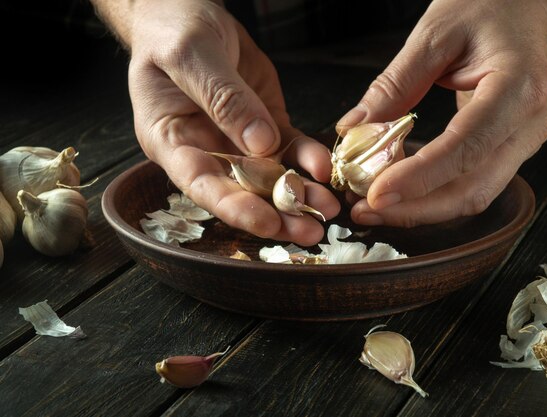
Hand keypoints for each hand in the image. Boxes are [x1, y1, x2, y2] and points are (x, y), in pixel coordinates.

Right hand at [124, 0, 338, 244]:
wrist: (186, 10)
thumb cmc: (173, 29)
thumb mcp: (190, 55)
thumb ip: (222, 98)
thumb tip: (260, 145)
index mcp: (171, 141)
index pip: (201, 184)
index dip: (233, 207)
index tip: (266, 223)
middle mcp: (205, 149)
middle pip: (241, 191)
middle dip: (276, 214)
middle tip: (309, 232)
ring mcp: (237, 140)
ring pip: (271, 175)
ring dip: (300, 195)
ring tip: (328, 211)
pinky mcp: (264, 124)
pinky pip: (290, 147)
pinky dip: (308, 159)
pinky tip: (325, 168)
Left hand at [337, 0, 546, 226]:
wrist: (530, 3)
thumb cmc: (491, 6)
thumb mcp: (436, 34)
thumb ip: (395, 84)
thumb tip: (355, 128)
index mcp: (518, 90)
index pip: (466, 148)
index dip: (420, 178)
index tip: (376, 193)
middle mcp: (529, 125)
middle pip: (473, 190)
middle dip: (416, 208)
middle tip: (365, 208)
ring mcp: (523, 142)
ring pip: (473, 195)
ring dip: (421, 209)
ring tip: (374, 207)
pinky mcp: (508, 148)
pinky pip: (471, 183)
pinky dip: (432, 195)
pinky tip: (400, 193)